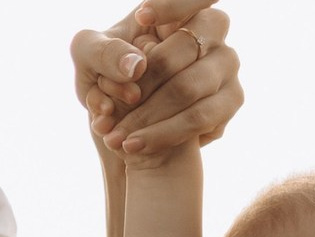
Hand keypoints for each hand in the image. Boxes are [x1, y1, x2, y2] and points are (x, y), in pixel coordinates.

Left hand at [71, 3, 241, 155]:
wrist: (128, 129)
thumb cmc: (106, 79)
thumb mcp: (87, 57)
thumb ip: (102, 51)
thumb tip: (137, 65)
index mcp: (178, 12)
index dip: (172, 4)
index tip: (142, 18)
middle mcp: (210, 35)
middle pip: (186, 46)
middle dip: (146, 78)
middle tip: (108, 104)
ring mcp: (225, 70)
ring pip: (192, 89)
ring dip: (150, 115)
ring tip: (116, 137)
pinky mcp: (228, 105)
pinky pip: (201, 120)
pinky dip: (164, 134)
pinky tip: (136, 145)